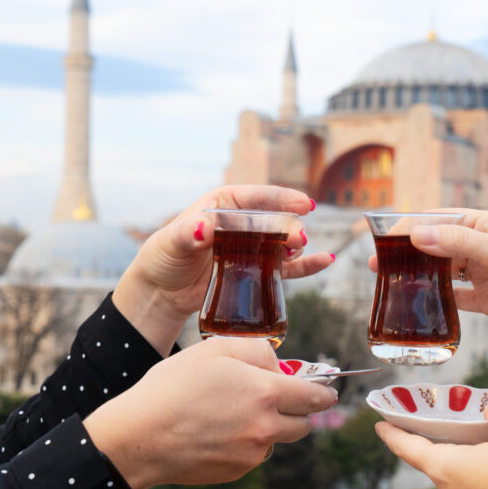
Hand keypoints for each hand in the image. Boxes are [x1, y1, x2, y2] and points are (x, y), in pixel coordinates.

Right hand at [83, 338, 336, 488]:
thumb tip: (279, 367)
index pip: (316, 397)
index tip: (326, 390)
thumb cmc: (173, 387)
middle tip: (275, 398)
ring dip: (269, 427)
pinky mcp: (236, 471)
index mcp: (266, 394)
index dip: (324, 392)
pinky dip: (246, 444)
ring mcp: (252, 454)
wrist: (139, 437)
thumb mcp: (215, 350)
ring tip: (235, 413)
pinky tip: (217, 432)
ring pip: (277, 440)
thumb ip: (258, 351)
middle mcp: (265, 428)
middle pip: (304, 424)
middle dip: (297, 410)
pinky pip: (254, 455)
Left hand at [114, 186, 332, 354]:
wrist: (163, 291)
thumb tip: (202, 228)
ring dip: (296, 245)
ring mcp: (251, 248)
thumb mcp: (172, 242)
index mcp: (223, 205)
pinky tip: (324, 260)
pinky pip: (286, 268)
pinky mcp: (256, 271)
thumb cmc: (164, 258)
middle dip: (291, 226)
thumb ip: (187, 234)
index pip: (257, 197)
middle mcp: (241, 223)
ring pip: (282, 242)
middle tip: (299, 238)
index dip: (282, 198)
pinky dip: (305, 265)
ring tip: (301, 250)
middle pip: (274, 220)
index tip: (304, 203)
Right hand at [368, 209, 487, 358]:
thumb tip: (417, 234)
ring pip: (444, 270)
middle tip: (379, 261)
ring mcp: (486, 274)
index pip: (445, 219)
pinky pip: (455, 296)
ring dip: (420, 273)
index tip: (387, 234)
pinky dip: (437, 298)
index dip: (415, 224)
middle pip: (440, 244)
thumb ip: (458, 243)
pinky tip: (418, 301)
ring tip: (391, 279)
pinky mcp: (487, 301)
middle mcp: (487, 247)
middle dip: (411, 250)